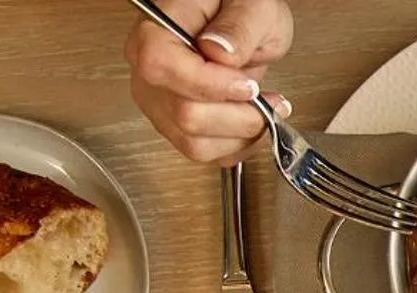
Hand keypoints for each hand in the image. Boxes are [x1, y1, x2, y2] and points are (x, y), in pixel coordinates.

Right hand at [125, 0, 295, 164]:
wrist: (238, 23)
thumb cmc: (237, 7)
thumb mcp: (251, 4)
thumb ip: (238, 26)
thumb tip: (220, 52)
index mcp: (155, 32)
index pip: (162, 67)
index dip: (210, 85)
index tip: (249, 86)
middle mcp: (149, 73)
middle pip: (185, 115)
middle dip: (239, 114)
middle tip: (267, 97)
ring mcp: (160, 104)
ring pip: (195, 143)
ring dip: (241, 133)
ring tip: (264, 108)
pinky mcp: (178, 128)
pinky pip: (205, 153)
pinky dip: (238, 145)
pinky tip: (252, 122)